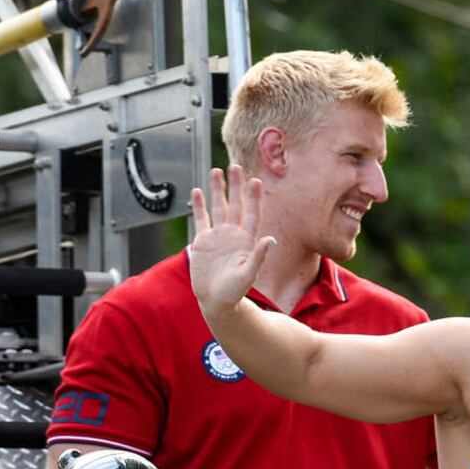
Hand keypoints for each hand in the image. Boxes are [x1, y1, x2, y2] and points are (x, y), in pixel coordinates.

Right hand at [189, 165, 273, 314]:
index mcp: (247, 240)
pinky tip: (198, 191)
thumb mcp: (248, 274)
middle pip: (236, 204)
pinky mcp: (203, 241)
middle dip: (236, 186)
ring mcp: (218, 236)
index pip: (252, 213)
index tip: (255, 181)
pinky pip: (201, 219)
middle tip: (236, 166)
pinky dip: (199, 205)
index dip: (254, 197)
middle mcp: (234, 234)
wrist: (216, 302)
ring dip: (218, 190)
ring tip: (217, 171)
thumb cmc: (234, 292)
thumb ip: (258, 256)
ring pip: (219, 207)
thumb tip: (271, 240)